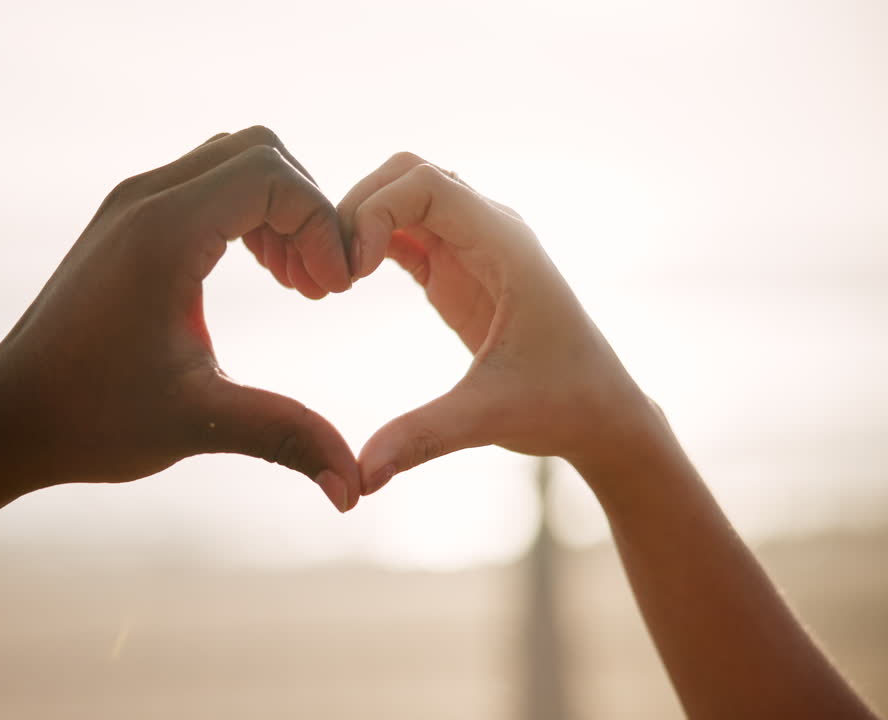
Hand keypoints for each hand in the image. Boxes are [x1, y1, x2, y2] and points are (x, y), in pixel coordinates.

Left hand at [0, 127, 360, 511]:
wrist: (11, 415)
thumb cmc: (91, 419)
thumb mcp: (198, 423)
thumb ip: (285, 437)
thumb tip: (354, 489)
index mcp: (163, 234)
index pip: (271, 176)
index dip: (320, 225)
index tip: (333, 291)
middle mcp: (145, 201)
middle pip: (260, 152)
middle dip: (306, 212)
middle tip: (319, 287)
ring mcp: (131, 204)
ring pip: (234, 161)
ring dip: (278, 211)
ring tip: (296, 284)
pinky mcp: (127, 220)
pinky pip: (207, 183)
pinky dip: (247, 214)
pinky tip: (263, 275)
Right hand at [337, 152, 657, 494]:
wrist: (599, 412)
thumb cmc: (560, 406)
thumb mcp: (488, 419)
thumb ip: (422, 437)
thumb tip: (360, 476)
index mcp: (504, 244)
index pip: (425, 181)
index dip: (374, 211)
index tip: (351, 271)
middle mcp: (488, 230)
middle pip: (406, 174)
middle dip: (357, 209)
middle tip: (328, 272)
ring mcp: (470, 245)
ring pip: (400, 195)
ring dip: (358, 223)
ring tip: (329, 280)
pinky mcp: (455, 268)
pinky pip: (401, 231)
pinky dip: (367, 243)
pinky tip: (344, 285)